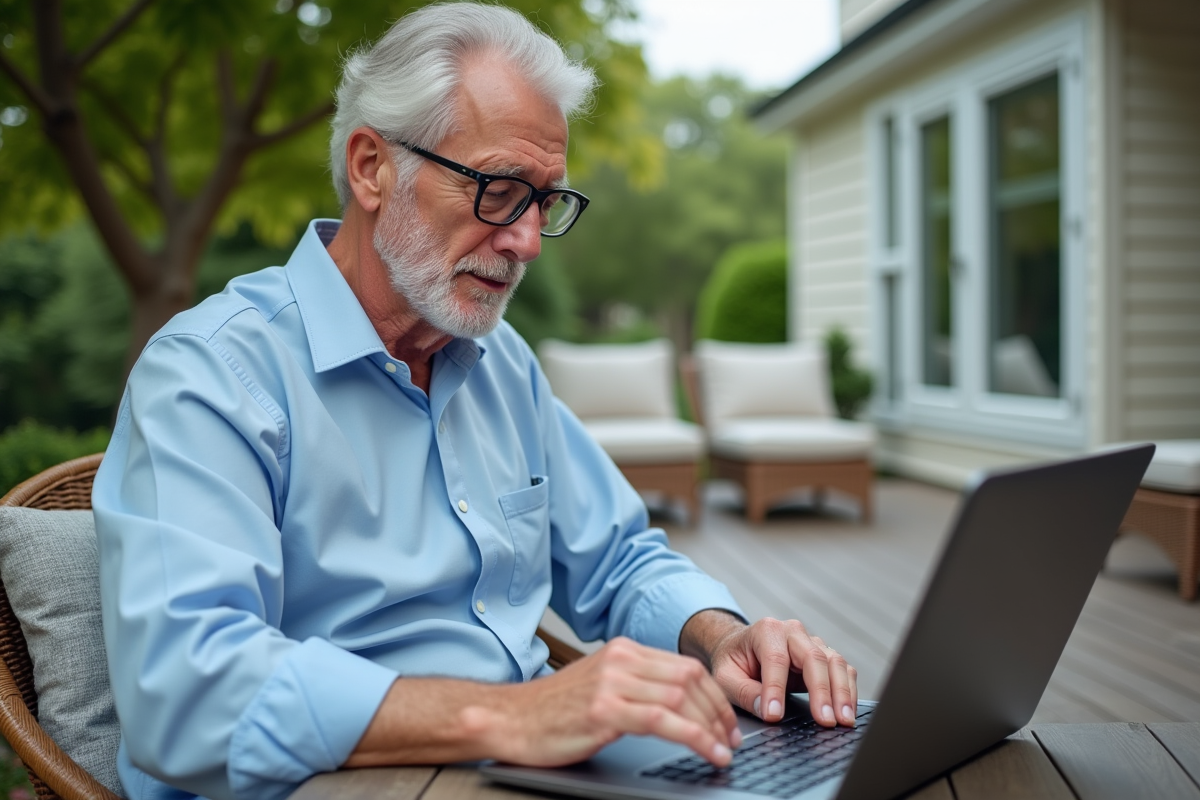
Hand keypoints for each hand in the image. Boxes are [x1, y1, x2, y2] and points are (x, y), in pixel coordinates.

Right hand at [485, 637, 741, 767]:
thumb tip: (679, 703)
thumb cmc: (552, 711)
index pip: (684, 665)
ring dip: (711, 727)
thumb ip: (634, 685)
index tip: (726, 721)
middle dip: (718, 712)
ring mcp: (612, 682)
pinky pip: (663, 720)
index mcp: (623, 651)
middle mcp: (620, 660)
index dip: (714, 695)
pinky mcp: (604, 710)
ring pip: (681, 698)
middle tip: (731, 739)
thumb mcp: (599, 686)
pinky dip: (695, 737)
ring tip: (723, 750)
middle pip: (690, 678)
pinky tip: (708, 752)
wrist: (508, 719)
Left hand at [684, 613, 857, 727]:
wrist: (741, 647)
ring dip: (841, 692)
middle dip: (821, 691)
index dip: (776, 689)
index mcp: (765, 631)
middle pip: (813, 657)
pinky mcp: (824, 655)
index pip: (775, 660)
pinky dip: (848, 690)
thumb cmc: (733, 661)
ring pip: (834, 662)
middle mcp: (792, 632)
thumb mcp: (725, 677)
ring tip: (843, 720)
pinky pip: (843, 669)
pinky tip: (847, 710)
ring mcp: (811, 642)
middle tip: (825, 721)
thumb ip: (744, 693)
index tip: (775, 716)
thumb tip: (767, 711)